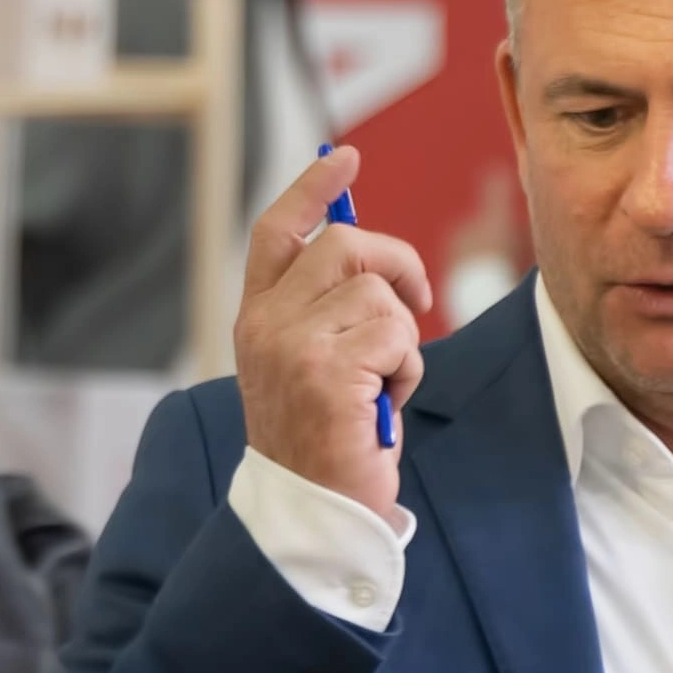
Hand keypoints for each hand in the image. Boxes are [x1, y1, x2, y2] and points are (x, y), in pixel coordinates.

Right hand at [232, 146, 432, 517]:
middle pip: (343, 245)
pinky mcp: (327, 373)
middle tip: (416, 301)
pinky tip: (384, 405)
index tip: (345, 158)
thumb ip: (326, 311)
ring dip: (401, 339)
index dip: (312, 188)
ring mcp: (292, 347)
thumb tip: (374, 260)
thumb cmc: (325, 442)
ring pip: (379, 296)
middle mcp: (264, 325)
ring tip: (382, 384)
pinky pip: (396, 337)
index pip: (277, 231)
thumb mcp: (312, 364)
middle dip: (397, 265)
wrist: (314, 514)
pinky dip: (406, 372)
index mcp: (255, 318)